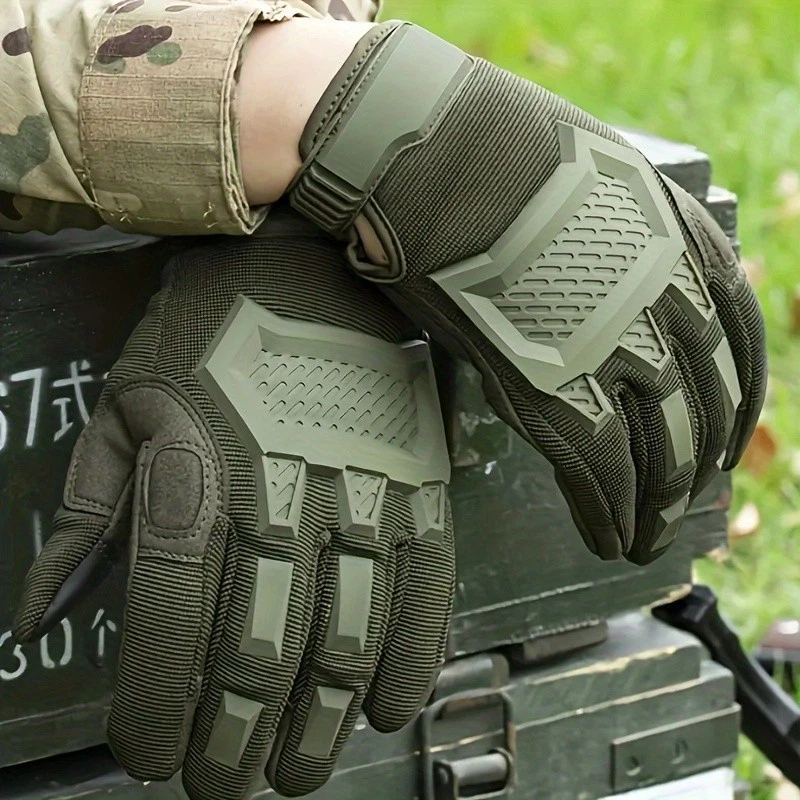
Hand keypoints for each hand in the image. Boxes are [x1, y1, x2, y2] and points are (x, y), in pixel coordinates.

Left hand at [12, 215, 453, 798]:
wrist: (308, 261)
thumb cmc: (207, 335)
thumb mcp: (122, 407)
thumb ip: (84, 517)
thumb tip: (39, 618)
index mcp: (194, 473)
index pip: (171, 622)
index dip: (158, 707)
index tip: (150, 757)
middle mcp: (281, 493)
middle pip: (262, 650)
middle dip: (238, 739)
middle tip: (223, 785)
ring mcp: (361, 489)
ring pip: (346, 635)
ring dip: (320, 722)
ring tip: (297, 772)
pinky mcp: (417, 481)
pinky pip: (424, 585)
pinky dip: (407, 657)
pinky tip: (384, 706)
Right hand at [289, 22, 765, 563]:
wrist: (444, 156)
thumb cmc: (500, 155)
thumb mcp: (597, 180)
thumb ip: (623, 239)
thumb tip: (608, 272)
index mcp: (687, 252)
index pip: (740, 349)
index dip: (736, 403)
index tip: (729, 433)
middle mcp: (668, 310)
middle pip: (705, 412)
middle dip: (700, 464)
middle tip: (690, 497)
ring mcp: (617, 355)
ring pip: (662, 454)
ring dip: (660, 505)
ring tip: (652, 533)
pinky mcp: (559, 394)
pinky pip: (602, 475)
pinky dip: (610, 516)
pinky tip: (613, 539)